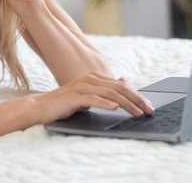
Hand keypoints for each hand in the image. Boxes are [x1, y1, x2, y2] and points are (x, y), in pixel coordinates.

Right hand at [32, 72, 154, 123]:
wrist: (41, 107)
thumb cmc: (66, 104)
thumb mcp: (88, 95)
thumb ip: (105, 89)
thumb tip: (123, 81)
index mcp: (95, 78)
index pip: (122, 86)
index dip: (137, 95)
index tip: (149, 106)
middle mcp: (90, 79)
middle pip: (119, 88)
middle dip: (137, 99)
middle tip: (149, 110)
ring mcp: (82, 86)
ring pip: (110, 93)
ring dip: (126, 104)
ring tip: (137, 113)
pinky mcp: (74, 96)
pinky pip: (93, 99)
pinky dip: (105, 103)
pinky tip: (115, 108)